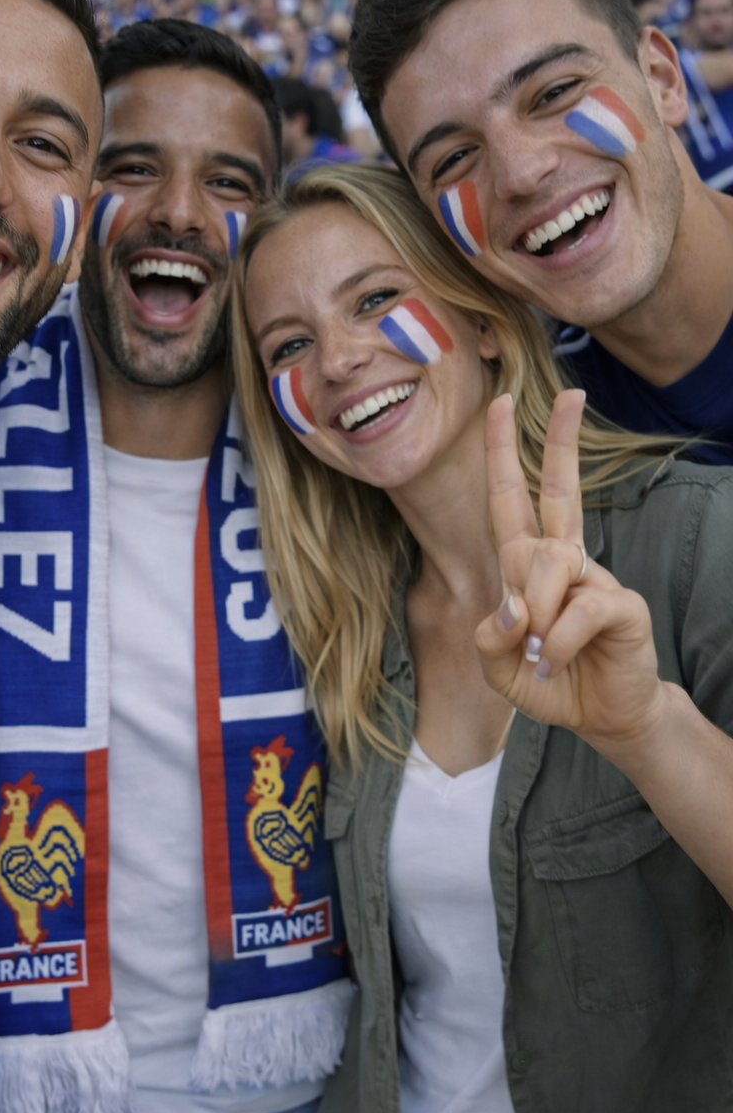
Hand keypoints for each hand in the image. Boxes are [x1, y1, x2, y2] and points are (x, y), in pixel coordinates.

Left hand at [475, 390, 665, 756]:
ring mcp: (595, 579)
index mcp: (527, 565)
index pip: (511, 499)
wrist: (603, 719)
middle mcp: (563, 561)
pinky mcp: (621, 605)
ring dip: (534, 617)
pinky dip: (557, 642)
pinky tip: (554, 662)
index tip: (500, 404)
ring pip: (549, 566)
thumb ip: (490, 637)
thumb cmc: (550, 684)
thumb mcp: (498, 666)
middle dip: (562, 441)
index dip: (502, 453)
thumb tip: (514, 606)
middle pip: (559, 491)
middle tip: (572, 393)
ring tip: (538, 656)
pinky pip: (578, 609)